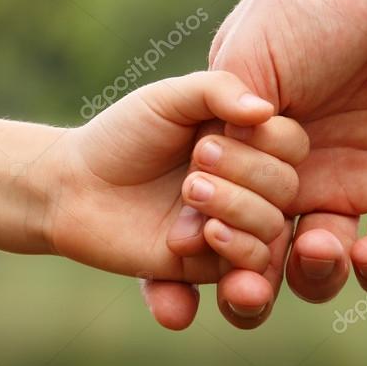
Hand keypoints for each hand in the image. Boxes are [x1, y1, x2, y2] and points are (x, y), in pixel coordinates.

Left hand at [42, 71, 307, 327]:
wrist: (75, 188)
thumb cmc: (123, 135)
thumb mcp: (167, 99)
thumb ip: (217, 90)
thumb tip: (266, 109)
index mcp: (249, 140)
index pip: (291, 143)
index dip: (264, 143)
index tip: (207, 141)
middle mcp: (251, 185)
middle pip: (287, 189)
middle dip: (245, 177)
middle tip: (192, 172)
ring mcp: (235, 226)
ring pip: (272, 231)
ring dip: (235, 213)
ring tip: (189, 196)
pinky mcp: (212, 266)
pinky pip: (247, 275)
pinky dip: (227, 256)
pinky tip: (183, 241)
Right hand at [144, 0, 366, 328]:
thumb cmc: (308, 1)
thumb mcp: (246, 58)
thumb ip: (220, 120)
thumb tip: (198, 190)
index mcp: (247, 147)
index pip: (218, 214)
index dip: (202, 242)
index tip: (186, 252)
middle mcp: (295, 174)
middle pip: (266, 253)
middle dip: (251, 281)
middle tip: (241, 291)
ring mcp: (351, 182)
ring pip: (325, 261)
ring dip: (314, 274)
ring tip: (315, 246)